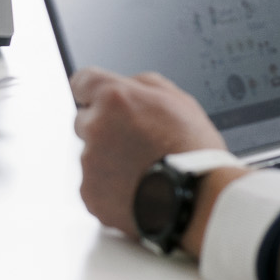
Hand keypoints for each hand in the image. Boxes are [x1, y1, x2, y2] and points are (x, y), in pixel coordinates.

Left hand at [71, 68, 225, 234]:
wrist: (198, 198)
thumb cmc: (194, 151)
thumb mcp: (179, 100)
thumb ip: (144, 85)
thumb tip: (127, 85)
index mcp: (115, 98)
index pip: (81, 82)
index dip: (92, 92)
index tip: (97, 100)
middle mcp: (95, 127)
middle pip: (84, 121)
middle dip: (103, 128)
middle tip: (134, 143)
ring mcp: (90, 162)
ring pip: (90, 155)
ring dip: (108, 160)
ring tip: (142, 170)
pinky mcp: (90, 193)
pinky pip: (93, 185)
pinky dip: (110, 187)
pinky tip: (136, 187)